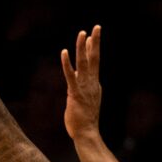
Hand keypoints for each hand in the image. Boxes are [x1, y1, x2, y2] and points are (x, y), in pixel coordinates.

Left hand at [60, 26, 103, 140]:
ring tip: (82, 33)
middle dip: (95, 42)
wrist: (87, 133)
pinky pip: (70, 75)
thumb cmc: (85, 120)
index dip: (92, 48)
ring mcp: (84, 88)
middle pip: (94, 58)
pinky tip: (64, 52)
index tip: (92, 36)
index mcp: (94, 84)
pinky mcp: (75, 94)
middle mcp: (91, 83)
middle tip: (96, 27)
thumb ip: (84, 89)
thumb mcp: (86, 100)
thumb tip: (81, 82)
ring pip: (84, 63)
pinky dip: (67, 63)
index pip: (94, 63)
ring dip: (82, 48)